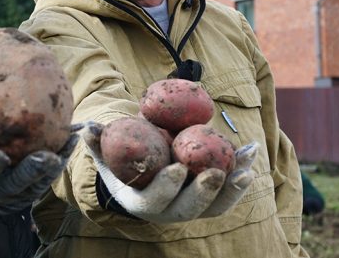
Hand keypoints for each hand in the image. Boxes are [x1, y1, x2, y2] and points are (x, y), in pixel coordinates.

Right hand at [0, 117, 77, 221]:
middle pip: (14, 183)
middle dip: (32, 170)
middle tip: (46, 156)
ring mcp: (12, 195)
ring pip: (35, 184)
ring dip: (53, 166)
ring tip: (69, 143)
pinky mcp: (27, 193)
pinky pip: (46, 178)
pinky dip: (61, 160)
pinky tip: (73, 139)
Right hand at [83, 121, 257, 223]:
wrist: (142, 175)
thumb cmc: (121, 161)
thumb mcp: (106, 152)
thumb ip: (98, 141)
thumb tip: (88, 126)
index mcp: (141, 202)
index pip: (154, 200)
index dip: (166, 187)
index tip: (176, 167)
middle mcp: (168, 212)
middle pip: (189, 209)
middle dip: (204, 192)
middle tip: (215, 172)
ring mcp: (191, 208)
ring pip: (215, 206)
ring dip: (232, 188)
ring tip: (245, 167)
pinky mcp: (210, 201)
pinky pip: (228, 192)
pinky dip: (240, 173)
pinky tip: (250, 153)